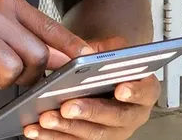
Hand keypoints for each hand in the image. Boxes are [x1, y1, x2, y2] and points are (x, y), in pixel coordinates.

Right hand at [0, 0, 94, 96]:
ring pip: (12, 71)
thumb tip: (71, 55)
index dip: (71, 46)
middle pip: (36, 54)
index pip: (48, 26)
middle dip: (31, 73)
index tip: (88, 58)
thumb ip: (32, 36)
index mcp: (7, 2)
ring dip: (3, 80)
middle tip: (15, 73)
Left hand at [23, 37, 159, 139]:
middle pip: (114, 118)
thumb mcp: (109, 50)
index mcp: (144, 90)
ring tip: (46, 118)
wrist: (101, 78)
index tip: (121, 89)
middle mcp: (132, 115)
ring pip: (92, 134)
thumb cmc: (107, 64)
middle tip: (68, 107)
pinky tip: (35, 130)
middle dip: (90, 112)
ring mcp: (113, 131)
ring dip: (66, 128)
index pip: (146, 92)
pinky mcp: (92, 139)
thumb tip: (88, 51)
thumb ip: (103, 49)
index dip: (135, 91)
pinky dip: (52, 137)